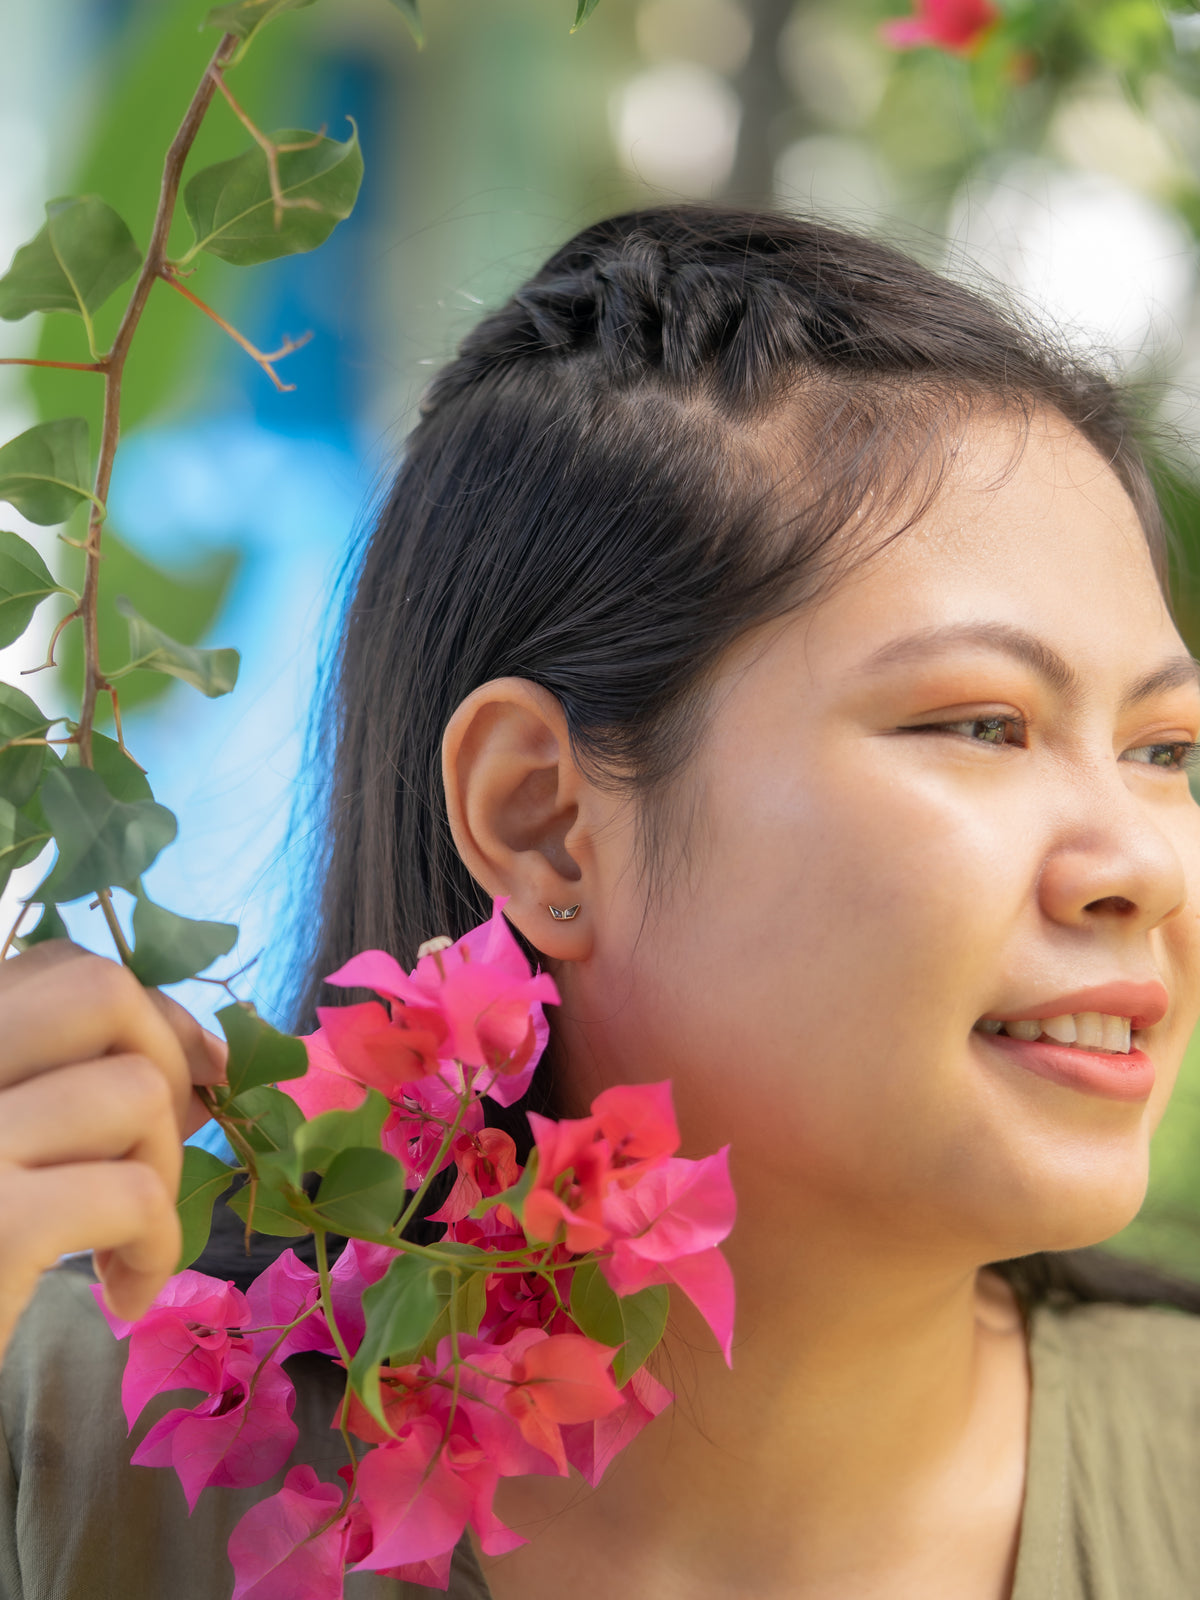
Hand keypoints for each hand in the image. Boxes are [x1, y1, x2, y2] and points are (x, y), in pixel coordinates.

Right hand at [0, 940, 226, 1364]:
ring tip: (125, 1237)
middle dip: (166, 1058)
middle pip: (99, 992)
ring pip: (133, 1091)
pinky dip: (159, 1246)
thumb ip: (62, 1091)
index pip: (57, 968)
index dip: (144, 1012)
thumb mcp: (0, 1149)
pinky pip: (134, 1196)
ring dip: (161, 1167)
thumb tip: (203, 1062)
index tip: (182, 1075)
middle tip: (167, 1144)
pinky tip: (122, 1294)